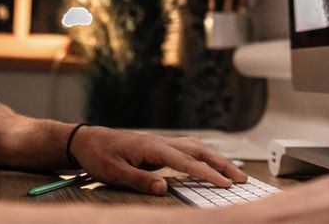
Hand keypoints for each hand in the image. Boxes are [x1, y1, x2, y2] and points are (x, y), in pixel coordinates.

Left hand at [68, 127, 246, 194]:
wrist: (86, 140)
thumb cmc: (99, 155)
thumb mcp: (114, 172)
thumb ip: (140, 180)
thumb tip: (165, 188)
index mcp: (152, 147)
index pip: (186, 161)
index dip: (207, 173)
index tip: (225, 183)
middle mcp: (160, 142)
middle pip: (198, 151)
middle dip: (221, 164)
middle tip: (241, 178)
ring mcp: (160, 142)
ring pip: (195, 147)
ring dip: (215, 159)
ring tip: (232, 172)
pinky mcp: (158, 147)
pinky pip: (187, 149)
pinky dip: (203, 155)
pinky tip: (209, 163)